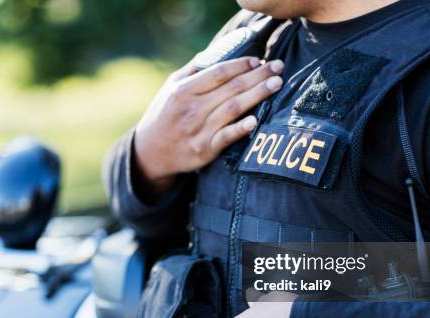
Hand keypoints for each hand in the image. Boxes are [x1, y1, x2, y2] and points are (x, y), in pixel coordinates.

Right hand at [134, 57, 283, 192]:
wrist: (150, 152)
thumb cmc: (164, 116)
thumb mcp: (170, 89)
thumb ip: (191, 71)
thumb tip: (216, 53)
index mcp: (184, 90)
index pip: (219, 73)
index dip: (241, 65)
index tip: (258, 60)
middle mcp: (191, 109)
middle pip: (231, 88)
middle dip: (258, 76)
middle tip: (279, 67)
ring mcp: (198, 130)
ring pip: (233, 109)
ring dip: (257, 95)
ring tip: (276, 85)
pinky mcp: (204, 150)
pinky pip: (226, 138)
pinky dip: (241, 129)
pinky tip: (256, 120)